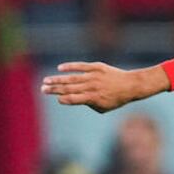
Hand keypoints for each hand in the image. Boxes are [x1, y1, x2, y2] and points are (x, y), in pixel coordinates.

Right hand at [40, 63, 168, 112]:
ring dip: (57, 79)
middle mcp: (92, 87)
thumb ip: (89, 104)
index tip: (56, 98)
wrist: (130, 86)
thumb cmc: (116, 99)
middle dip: (54, 89)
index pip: (73, 99)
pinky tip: (60, 68)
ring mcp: (93, 76)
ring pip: (72, 78)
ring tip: (46, 80)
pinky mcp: (96, 67)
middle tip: (43, 89)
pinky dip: (69, 67)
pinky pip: (81, 66)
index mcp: (93, 99)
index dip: (63, 99)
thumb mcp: (104, 107)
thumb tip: (74, 99)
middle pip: (69, 89)